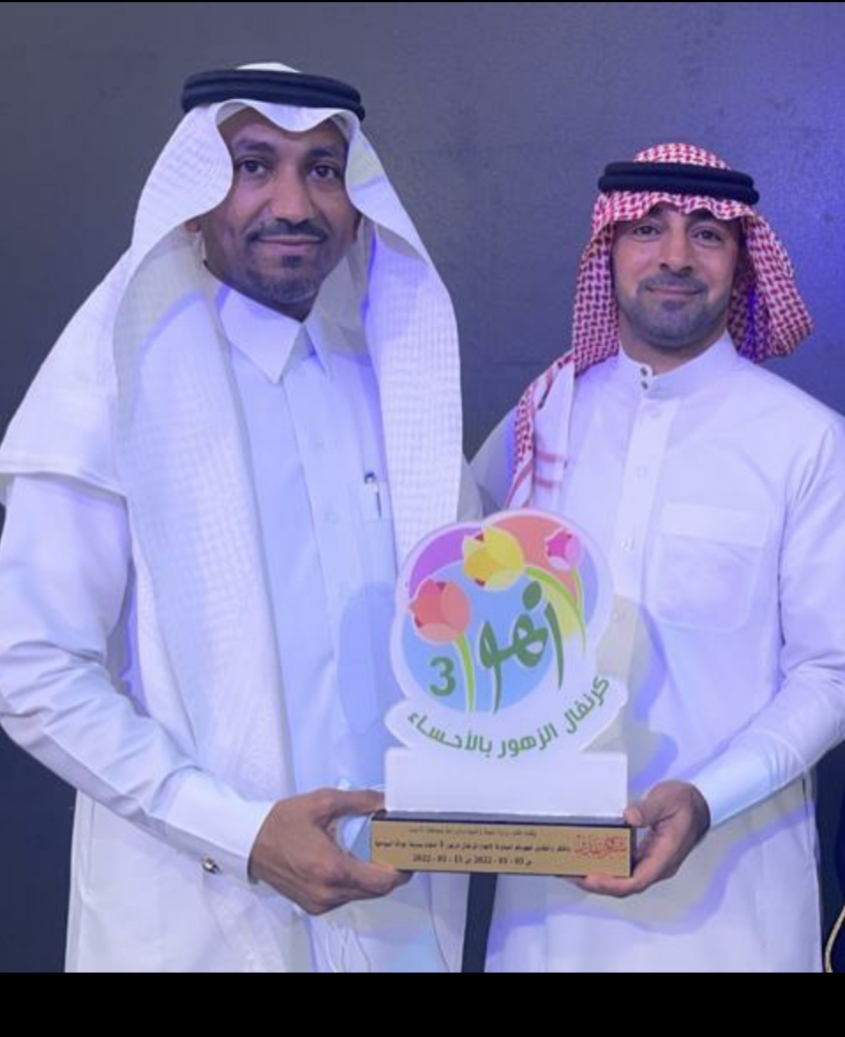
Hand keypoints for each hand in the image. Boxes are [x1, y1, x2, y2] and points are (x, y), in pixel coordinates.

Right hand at [248, 788, 410, 915]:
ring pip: (362, 895)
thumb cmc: (281, 823)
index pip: (382, 881)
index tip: (410, 856)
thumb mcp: (323, 802)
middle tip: (397, 850)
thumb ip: (359, 801)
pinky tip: (353, 862)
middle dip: (390, 872)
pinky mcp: (313, 905)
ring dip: (373, 878)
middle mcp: (328, 892)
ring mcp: (320, 902)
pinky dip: (355, 882)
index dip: (402, 871)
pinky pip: (345, 897)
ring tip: (377, 853)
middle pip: (376, 891)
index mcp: (332, 868)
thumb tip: (385, 801)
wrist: (250, 842)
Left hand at [576, 781, 710, 898]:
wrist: (699, 804)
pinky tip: (589, 858)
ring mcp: (651, 862)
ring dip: (599, 878)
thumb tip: (628, 818)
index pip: (637, 880)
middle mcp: (657, 866)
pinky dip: (606, 866)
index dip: (613, 883)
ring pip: (623, 879)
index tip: (591, 878)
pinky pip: (624, 867)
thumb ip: (648, 809)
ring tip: (574, 869)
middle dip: (598, 884)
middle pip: (626, 885)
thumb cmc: (684, 803)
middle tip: (572, 875)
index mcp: (664, 857)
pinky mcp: (645, 856)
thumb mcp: (667, 800)